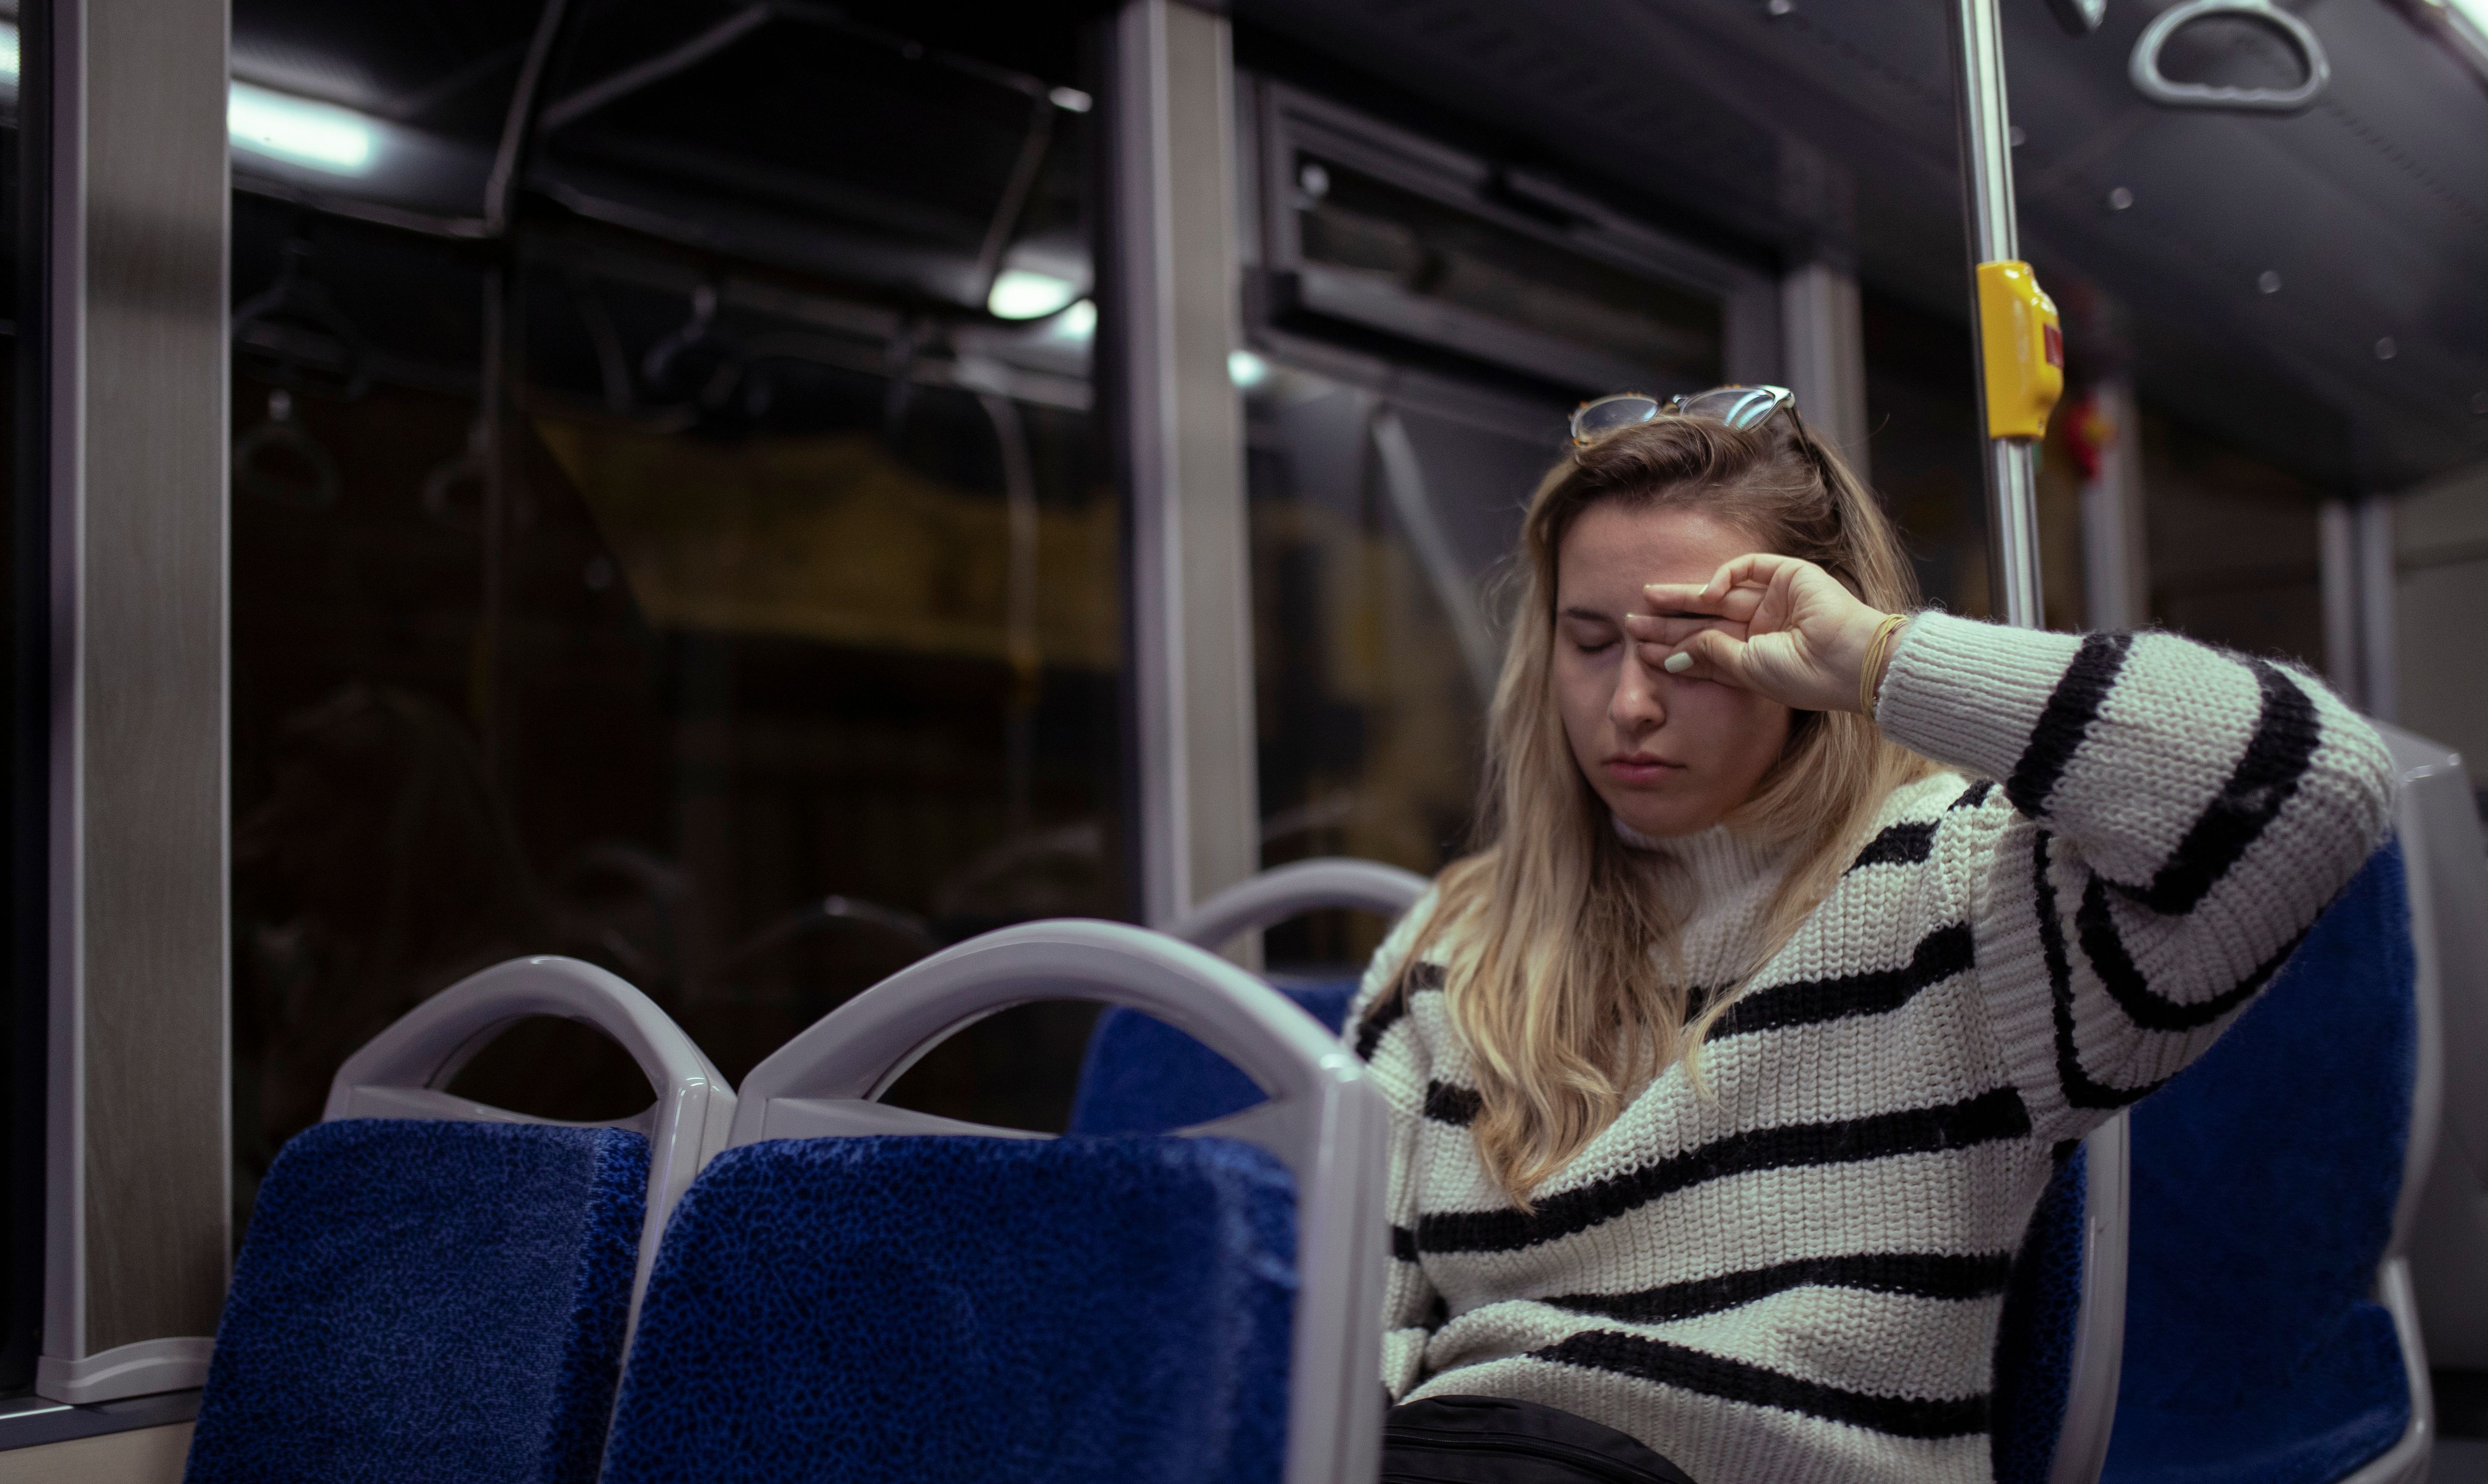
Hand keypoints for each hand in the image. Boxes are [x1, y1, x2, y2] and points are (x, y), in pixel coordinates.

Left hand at [1625, 553, 1894, 713]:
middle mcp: (1764, 625)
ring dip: (1683, 598)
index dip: (1672, 648)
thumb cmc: (1802, 676)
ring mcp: (1776, 599)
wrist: (1847, 661)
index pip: (1705, 648)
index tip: (1640, 651)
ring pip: (1718, 593)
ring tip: (1647, 601)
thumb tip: (1672, 654)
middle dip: (1668, 621)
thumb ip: (1711, 656)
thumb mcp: (1746, 671)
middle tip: (1631, 621)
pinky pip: (1747, 567)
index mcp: (1756, 654)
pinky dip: (1723, 577)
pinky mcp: (1789, 574)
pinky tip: (1705, 594)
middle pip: (1705, 619)